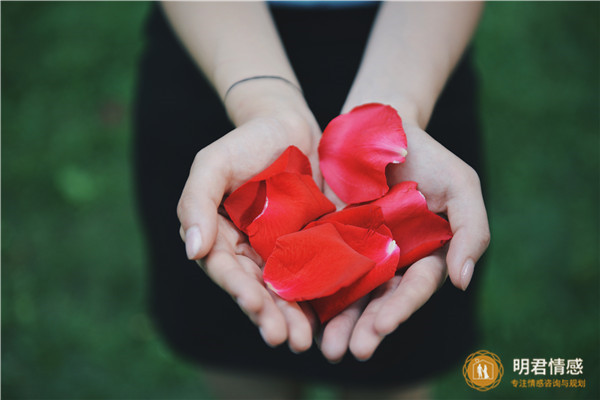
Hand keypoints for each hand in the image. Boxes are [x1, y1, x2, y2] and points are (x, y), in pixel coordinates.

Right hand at [177, 89, 321, 352]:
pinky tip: (332, 316)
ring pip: (287, 289)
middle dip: (269, 316)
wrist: (289, 125)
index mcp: (221, 237)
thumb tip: (192, 250)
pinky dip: (322, 295)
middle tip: (284, 340)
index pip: (226, 270)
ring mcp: (283, 250)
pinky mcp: (313, 243)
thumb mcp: (213, 163)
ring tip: (304, 340)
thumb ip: (196, 202)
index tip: (255, 306)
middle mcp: (251, 251)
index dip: (239, 290)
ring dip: (294, 316)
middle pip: (257, 289)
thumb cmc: (246, 141)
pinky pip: (317, 272)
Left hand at [318, 121, 489, 361]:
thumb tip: (461, 281)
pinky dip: (312, 288)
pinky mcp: (329, 236)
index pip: (415, 286)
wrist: (376, 127)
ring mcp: (359, 249)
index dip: (401, 308)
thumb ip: (470, 231)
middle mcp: (391, 258)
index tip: (382, 326)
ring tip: (325, 347)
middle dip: (365, 326)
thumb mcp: (461, 185)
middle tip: (348, 352)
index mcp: (425, 252)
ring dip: (338, 320)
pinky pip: (320, 265)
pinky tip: (300, 308)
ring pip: (349, 290)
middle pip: (379, 299)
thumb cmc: (426, 153)